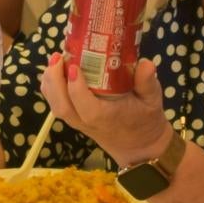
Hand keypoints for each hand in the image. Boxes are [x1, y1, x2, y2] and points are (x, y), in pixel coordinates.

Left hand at [40, 54, 171, 171]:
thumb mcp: (153, 100)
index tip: (75, 66)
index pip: (86, 107)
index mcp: (106, 118)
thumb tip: (146, 63)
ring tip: (55, 59)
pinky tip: (55, 69)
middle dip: (55, 81)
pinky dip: (51, 87)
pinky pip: (57, 105)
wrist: (139, 146)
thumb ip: (148, 82)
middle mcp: (88, 121)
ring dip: (50, 82)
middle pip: (63, 107)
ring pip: (56, 106)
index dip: (77, 88)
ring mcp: (78, 121)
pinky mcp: (75, 117)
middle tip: (58, 56)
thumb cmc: (145, 120)